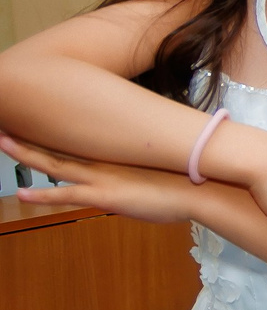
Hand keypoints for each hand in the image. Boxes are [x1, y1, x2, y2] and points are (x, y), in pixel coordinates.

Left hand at [1, 133, 201, 224]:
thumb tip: (145, 155)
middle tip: (6, 118)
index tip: (32, 113)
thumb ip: (145, 160)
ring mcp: (101, 178)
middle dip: (29, 133)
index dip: (49, 127)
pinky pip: (66, 195)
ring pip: (54, 164)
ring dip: (26, 153)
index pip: (73, 135)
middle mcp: (103, 160)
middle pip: (57, 144)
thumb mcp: (162, 162)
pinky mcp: (105, 196)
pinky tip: (21, 194)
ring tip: (2, 139)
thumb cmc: (188, 178)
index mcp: (114, 151)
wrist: (203, 190)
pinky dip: (42, 196)